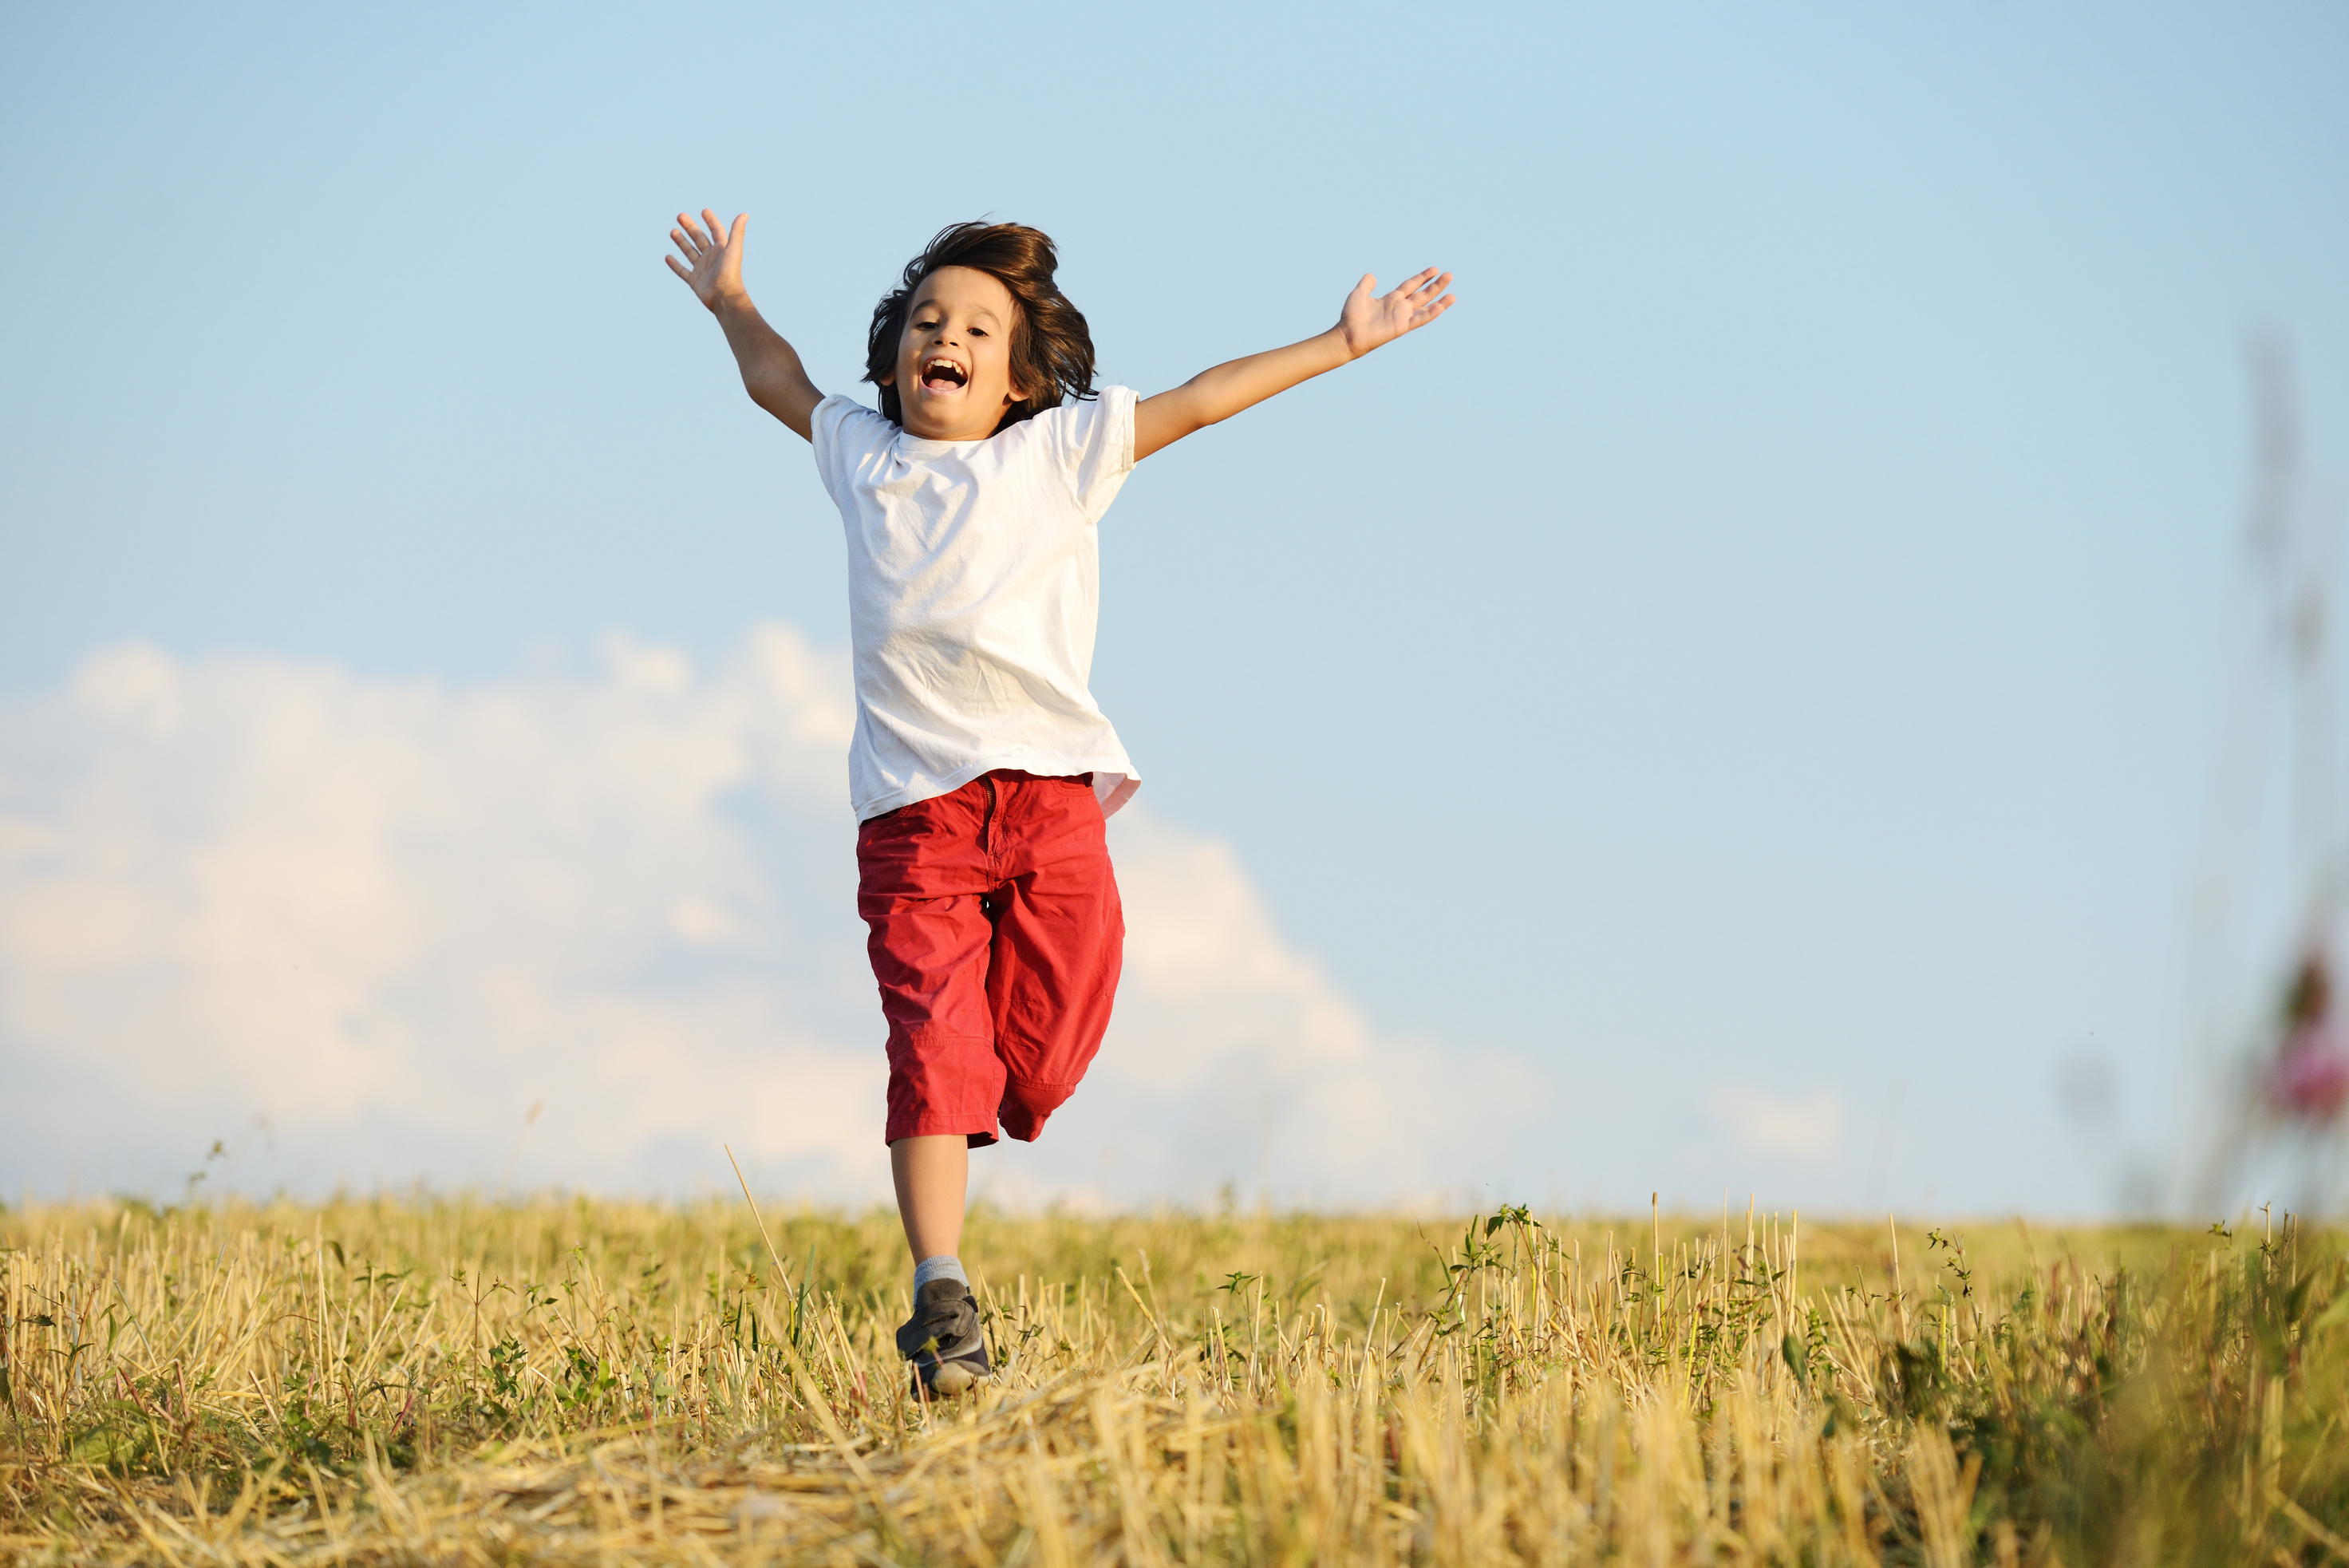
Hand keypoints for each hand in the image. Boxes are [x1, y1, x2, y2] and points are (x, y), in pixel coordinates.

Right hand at [666, 209, 746, 311]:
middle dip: (690, 227)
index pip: (716, 231)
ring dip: (681, 242)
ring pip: (689, 252)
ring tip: (673, 231)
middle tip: (680, 216)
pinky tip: (667, 256)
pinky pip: (682, 271)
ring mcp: (702, 269)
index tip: (704, 211)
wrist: (725, 297)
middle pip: (699, 239)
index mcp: (722, 249)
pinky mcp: (694, 281)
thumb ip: (737, 231)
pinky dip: (675, 264)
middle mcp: (712, 258)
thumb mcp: (733, 249)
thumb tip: (744, 214)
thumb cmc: (730, 272)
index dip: (711, 221)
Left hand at [1335, 267, 1454, 358]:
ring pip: (1426, 307)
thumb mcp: (1359, 294)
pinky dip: (1430, 314)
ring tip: (1453, 295)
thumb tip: (1371, 275)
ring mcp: (1402, 317)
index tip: (1435, 269)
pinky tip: (1441, 307)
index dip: (1423, 277)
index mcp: (1392, 298)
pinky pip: (1419, 319)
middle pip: (1422, 294)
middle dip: (1436, 285)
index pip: (1411, 285)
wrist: (1349, 334)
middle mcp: (1400, 307)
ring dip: (1439, 301)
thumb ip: (1366, 284)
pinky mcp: (1402, 327)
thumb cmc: (1351, 317)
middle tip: (1449, 275)